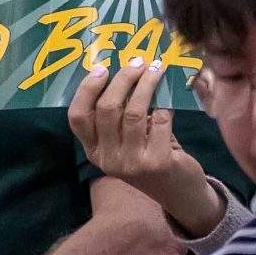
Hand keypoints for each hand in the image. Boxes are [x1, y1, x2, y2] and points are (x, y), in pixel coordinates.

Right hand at [68, 60, 220, 233]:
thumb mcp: (126, 140)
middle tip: (138, 63)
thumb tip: (126, 70)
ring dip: (147, 84)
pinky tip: (169, 94)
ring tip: (157, 69)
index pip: (77, 118)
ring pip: (133, 112)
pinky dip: (165, 102)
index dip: (87, 89)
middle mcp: (108, 159)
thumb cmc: (150, 154)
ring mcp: (132, 163)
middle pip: (107, 109)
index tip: (102, 68)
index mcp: (94, 151)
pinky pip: (159, 120)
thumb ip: (119, 114)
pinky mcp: (157, 162)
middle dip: (123, 79)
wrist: (178, 191)